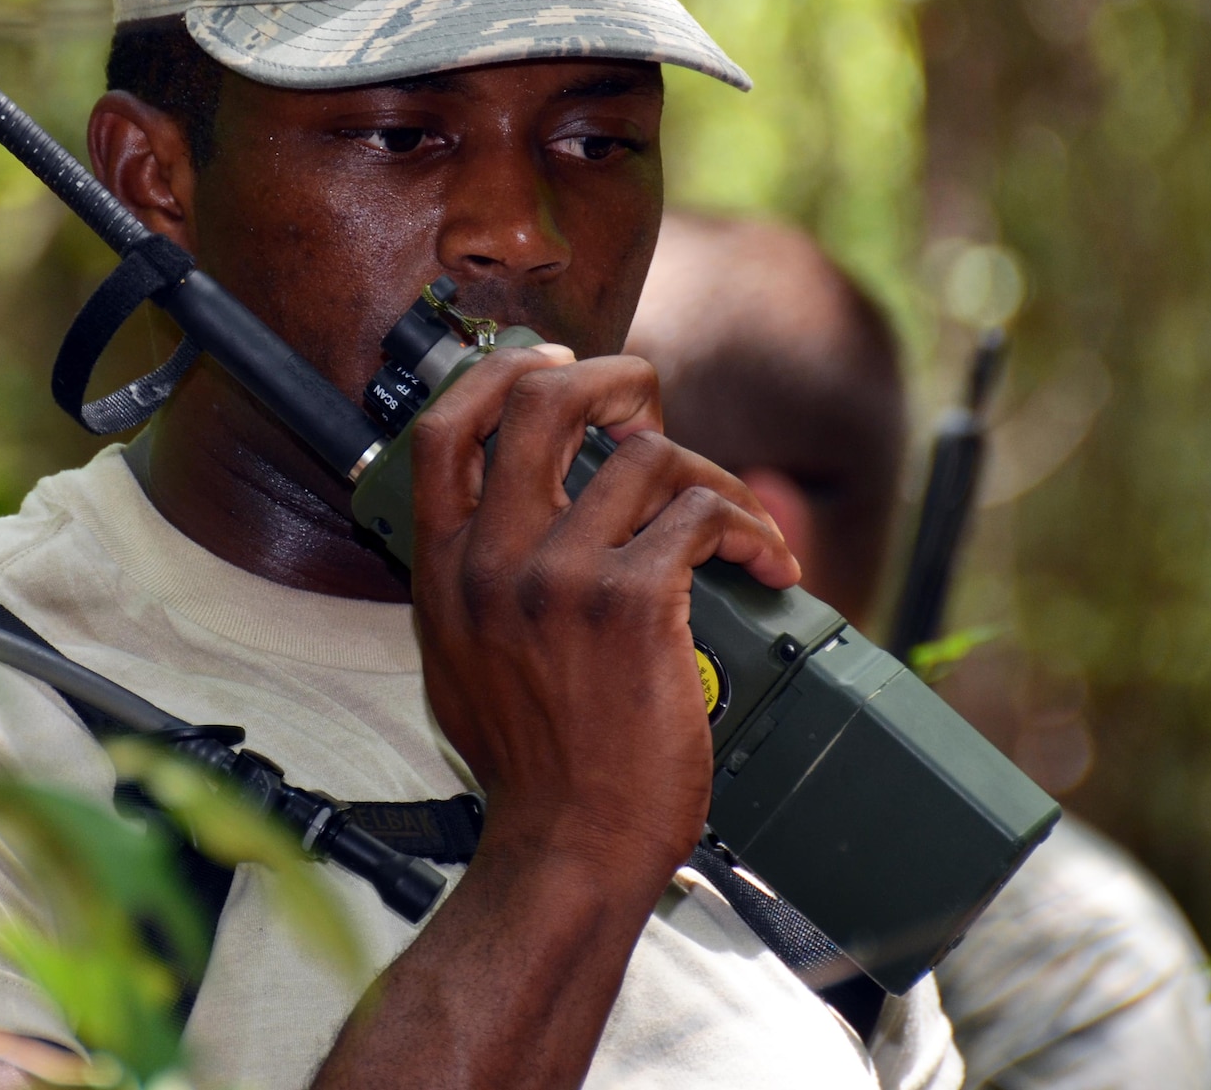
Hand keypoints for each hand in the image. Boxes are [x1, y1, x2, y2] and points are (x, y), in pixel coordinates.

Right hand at [409, 347, 800, 895]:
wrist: (567, 847)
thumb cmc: (529, 772)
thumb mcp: (460, 663)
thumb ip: (476, 583)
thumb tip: (518, 523)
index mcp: (445, 573)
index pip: (446, 431)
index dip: (501, 374)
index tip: (550, 363)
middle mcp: (495, 562)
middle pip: (542, 404)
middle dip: (610, 377)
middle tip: (646, 399)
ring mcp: (562, 579)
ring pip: (647, 457)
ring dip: (708, 475)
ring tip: (732, 519)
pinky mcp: (633, 604)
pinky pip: (703, 516)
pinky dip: (750, 528)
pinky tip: (765, 561)